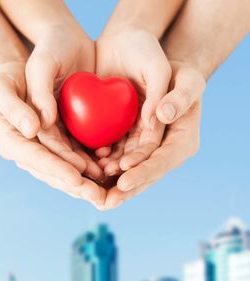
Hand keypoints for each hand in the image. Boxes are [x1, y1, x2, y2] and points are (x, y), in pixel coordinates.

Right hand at [0, 61, 105, 205]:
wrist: (18, 78)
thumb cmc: (7, 79)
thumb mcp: (2, 87)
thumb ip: (14, 108)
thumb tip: (32, 129)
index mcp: (11, 142)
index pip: (35, 158)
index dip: (56, 168)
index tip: (77, 178)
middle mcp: (26, 153)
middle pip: (52, 173)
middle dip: (75, 186)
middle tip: (98, 196)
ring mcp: (41, 153)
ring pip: (63, 173)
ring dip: (84, 184)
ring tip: (104, 192)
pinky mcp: (55, 149)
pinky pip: (71, 163)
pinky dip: (87, 171)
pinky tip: (105, 175)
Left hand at [102, 64, 205, 208]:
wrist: (170, 79)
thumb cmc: (183, 78)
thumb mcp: (188, 82)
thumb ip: (180, 98)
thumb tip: (163, 116)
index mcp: (183, 143)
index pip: (162, 162)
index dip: (143, 172)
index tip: (124, 180)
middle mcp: (167, 153)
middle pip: (146, 175)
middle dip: (125, 189)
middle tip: (104, 202)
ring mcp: (151, 153)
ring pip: (132, 172)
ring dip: (113, 183)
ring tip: (94, 192)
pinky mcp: (137, 147)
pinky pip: (122, 160)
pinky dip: (108, 165)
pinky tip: (92, 169)